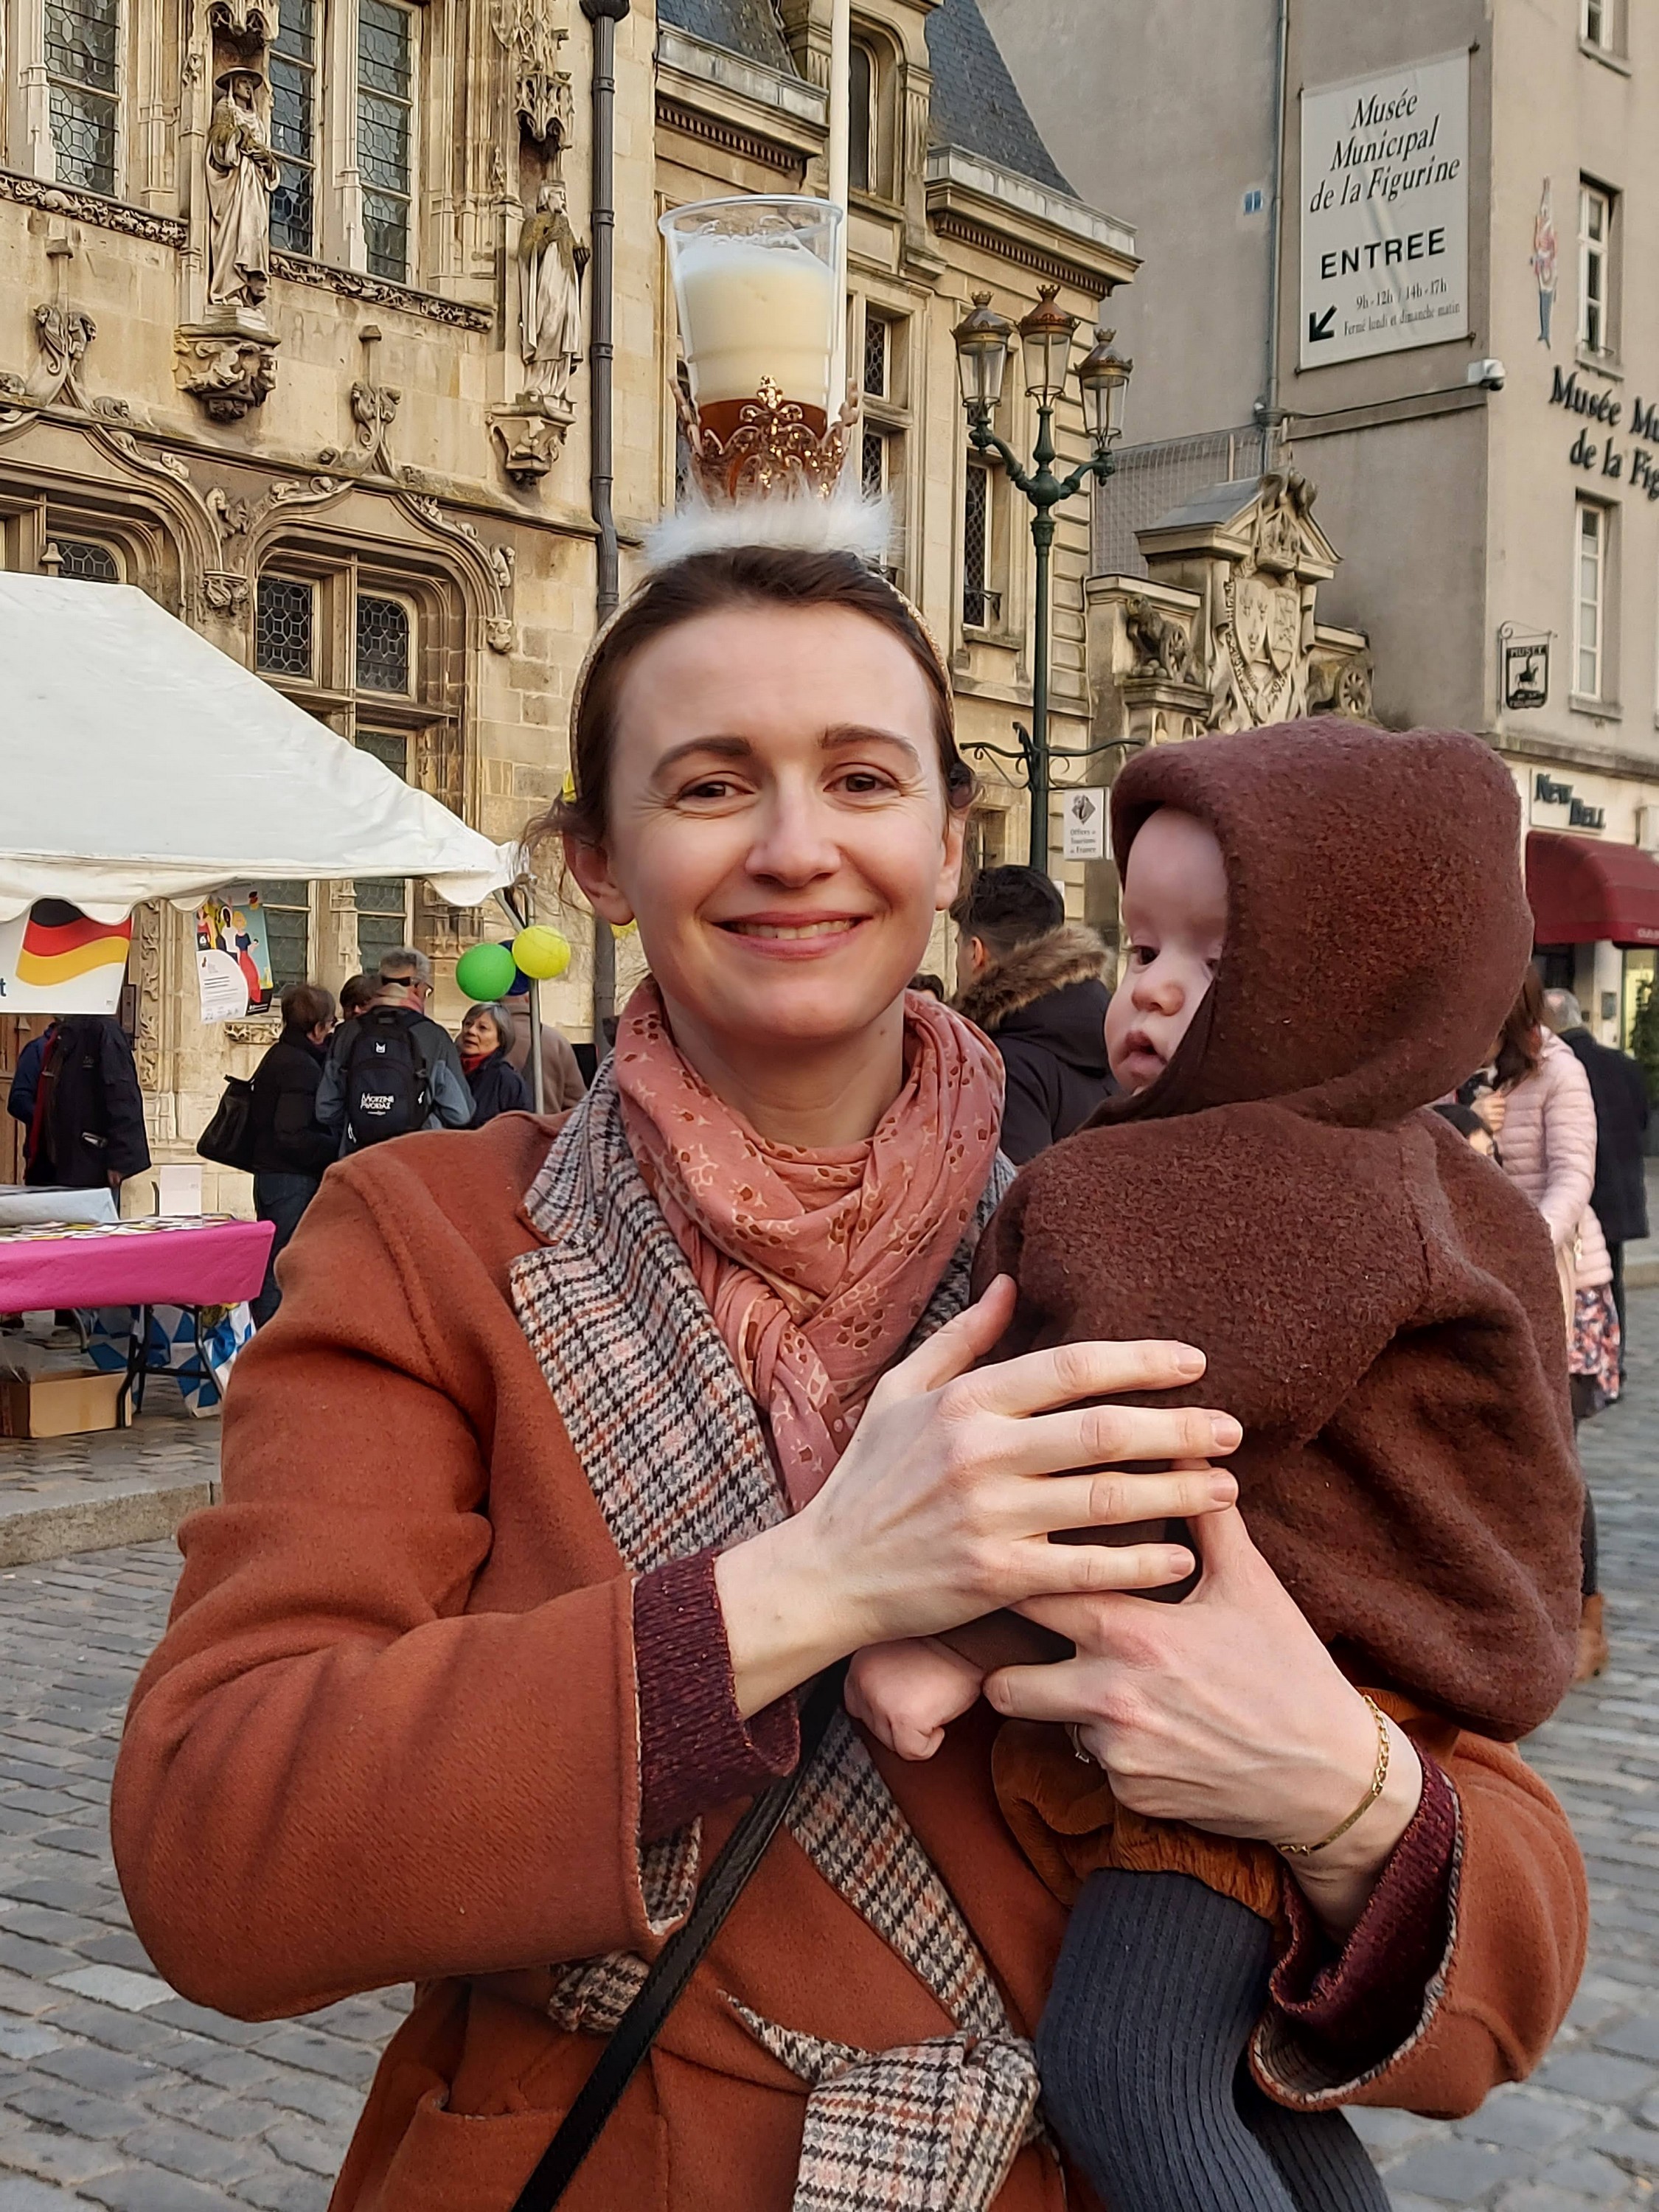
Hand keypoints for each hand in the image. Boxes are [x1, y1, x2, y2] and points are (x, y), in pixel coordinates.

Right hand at [715, 1275, 1241, 1715]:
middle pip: (1103, 1430)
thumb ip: (961, 1340)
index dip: (1141, 1361)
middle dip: (1179, 1427)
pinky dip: (1139, 1564)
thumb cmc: (868, 1480)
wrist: (825, 1573)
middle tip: (1234, 1427)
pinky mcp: (994, 1578)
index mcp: (964, 1403)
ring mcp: (988, 1518)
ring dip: (1177, 1491)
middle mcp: (979, 1454)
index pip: (1071, 1367)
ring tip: (1227, 1486)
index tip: (1194, 1363)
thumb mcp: (901, 1394)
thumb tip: (1013, 1286)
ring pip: (1104, 1498)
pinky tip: (1182, 1558)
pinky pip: (1085, 1569)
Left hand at [845, 1638, 985, 1761]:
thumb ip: (878, 1677)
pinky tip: (940, 1716)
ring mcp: (880, 1699)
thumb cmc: (942, 1648)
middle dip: (899, 1721)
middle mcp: (864, 1680)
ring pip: (892, 1742)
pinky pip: (913, 1751)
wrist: (969, 1643)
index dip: (883, 1708)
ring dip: (915, 1730)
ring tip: (932, 1700)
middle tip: (923, 1696)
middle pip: (874, 1727)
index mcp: (859, 1663)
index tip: (903, 1700)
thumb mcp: (894, 1654)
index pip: (856, 1704)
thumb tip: (877, 1709)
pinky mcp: (903, 1718)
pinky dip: (931, 1743)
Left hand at [986, 1502, 1423, 1934]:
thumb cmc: (1290, 1668)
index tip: (1005, 1573)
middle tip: (1023, 1647)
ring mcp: (1118, 1755)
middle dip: (1005, 1665)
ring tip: (1098, 1684)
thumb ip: (1204, 1515)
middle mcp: (1111, 1697)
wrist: (1332, 1777)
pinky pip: (1090, 1764)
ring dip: (1061, 1708)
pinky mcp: (1129, 1797)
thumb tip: (1182, 1450)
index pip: (1034, 1598)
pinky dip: (1108, 1747)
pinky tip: (1150, 1729)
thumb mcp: (1250, 1584)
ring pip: (1047, 1727)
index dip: (1013, 1585)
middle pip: (1005, 1682)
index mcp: (1133, 1633)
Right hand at [1472, 1087, 1505, 1138]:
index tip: (1499, 1104)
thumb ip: (1491, 1096)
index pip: (1502, 1101)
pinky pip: (1500, 1125)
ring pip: (1501, 1118)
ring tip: (1493, 1118)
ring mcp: (1489, 1119)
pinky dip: (1497, 1125)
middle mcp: (1488, 1110)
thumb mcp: (1480, 1100)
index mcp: (1486, 1102)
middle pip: (1502, 1110)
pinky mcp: (1490, 1127)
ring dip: (1499, 1118)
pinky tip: (1493, 1123)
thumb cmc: (1475, 1110)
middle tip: (1495, 1112)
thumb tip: (1500, 1092)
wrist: (1466, 1122)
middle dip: (1499, 1111)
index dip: (1501, 1102)